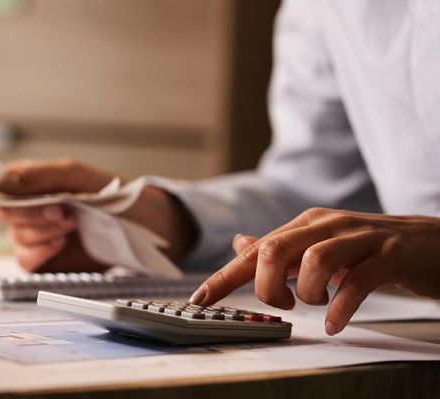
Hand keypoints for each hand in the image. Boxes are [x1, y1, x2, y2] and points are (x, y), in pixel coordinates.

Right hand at [0, 158, 196, 272]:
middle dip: (35, 215)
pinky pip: (26, 261)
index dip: (13, 194)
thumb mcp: (77, 176)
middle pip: (7, 214)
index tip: (39, 197)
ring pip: (17, 238)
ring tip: (71, 226)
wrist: (141, 226)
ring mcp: (36, 236)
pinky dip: (39, 253)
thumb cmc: (111, 194)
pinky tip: (59, 244)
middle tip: (65, 213)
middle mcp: (29, 210)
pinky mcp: (45, 261)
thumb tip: (2, 181)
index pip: (1, 186)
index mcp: (32, 184)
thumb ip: (40, 175)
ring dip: (43, 233)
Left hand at [188, 207, 439, 334]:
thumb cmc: (370, 249)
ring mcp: (361, 238)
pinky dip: (341, 307)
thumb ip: (281, 247)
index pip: (256, 250)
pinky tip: (335, 322)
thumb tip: (240, 244)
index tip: (200, 301)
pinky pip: (358, 282)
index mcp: (307, 224)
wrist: (434, 243)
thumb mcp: (320, 245)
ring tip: (315, 307)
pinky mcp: (390, 255)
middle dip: (266, 285)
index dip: (224, 276)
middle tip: (281, 304)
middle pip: (276, 248)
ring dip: (307, 293)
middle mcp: (328, 225)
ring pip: (315, 261)